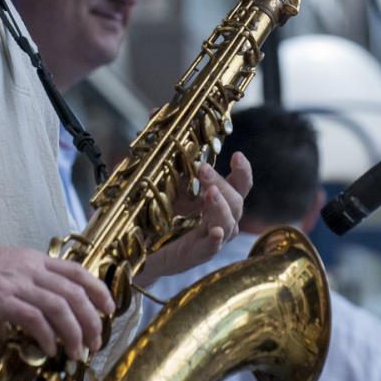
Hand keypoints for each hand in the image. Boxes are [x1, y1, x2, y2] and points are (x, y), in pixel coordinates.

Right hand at [0, 241, 114, 361]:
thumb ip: (5, 314)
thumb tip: (3, 347)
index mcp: (33, 261)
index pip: (77, 271)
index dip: (98, 290)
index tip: (108, 309)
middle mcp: (31, 269)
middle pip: (77, 292)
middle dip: (92, 320)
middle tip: (96, 343)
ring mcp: (18, 284)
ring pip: (62, 306)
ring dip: (76, 333)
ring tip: (78, 353)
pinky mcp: (2, 300)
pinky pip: (35, 319)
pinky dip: (48, 337)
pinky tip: (49, 351)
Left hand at [138, 151, 251, 285]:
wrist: (138, 251)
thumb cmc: (157, 218)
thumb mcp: (166, 188)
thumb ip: (172, 167)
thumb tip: (161, 124)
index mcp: (216, 203)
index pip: (239, 187)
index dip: (242, 172)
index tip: (236, 155)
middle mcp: (220, 221)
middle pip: (236, 203)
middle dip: (222, 183)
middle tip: (203, 168)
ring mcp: (209, 240)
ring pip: (228, 224)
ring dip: (220, 206)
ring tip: (210, 192)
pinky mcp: (194, 256)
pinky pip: (210, 249)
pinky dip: (214, 241)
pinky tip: (215, 232)